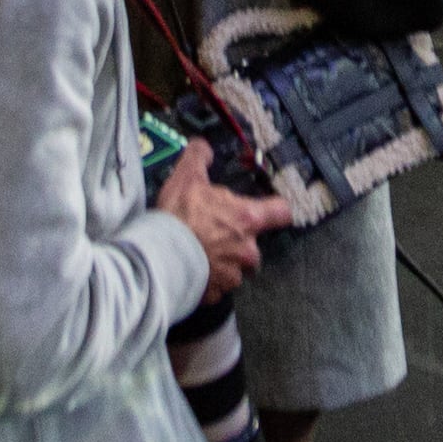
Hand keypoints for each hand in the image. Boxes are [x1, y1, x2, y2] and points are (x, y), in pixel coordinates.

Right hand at [151, 148, 289, 296]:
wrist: (160, 257)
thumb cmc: (179, 216)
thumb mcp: (187, 176)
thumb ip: (199, 157)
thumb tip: (204, 148)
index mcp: (247, 219)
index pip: (282, 212)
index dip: (277, 209)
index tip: (271, 210)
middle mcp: (247, 249)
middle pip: (255, 245)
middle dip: (239, 242)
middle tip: (216, 234)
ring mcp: (233, 275)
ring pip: (237, 269)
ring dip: (224, 262)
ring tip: (201, 253)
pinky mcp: (217, 293)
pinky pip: (218, 287)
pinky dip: (209, 280)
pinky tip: (193, 269)